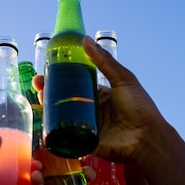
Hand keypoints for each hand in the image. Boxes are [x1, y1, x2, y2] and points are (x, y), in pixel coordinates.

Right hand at [32, 38, 165, 184]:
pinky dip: (56, 136)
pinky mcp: (86, 144)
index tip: (45, 73)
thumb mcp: (123, 79)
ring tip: (40, 101)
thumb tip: (85, 40)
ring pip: (63, 120)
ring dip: (49, 111)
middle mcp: (92, 111)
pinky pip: (68, 141)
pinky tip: (45, 127)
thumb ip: (105, 62)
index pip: (74, 86)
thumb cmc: (140, 108)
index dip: (59, 79)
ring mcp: (88, 129)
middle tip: (38, 86)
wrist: (147, 137)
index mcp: (100, 95)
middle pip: (65, 102)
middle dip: (49, 94)